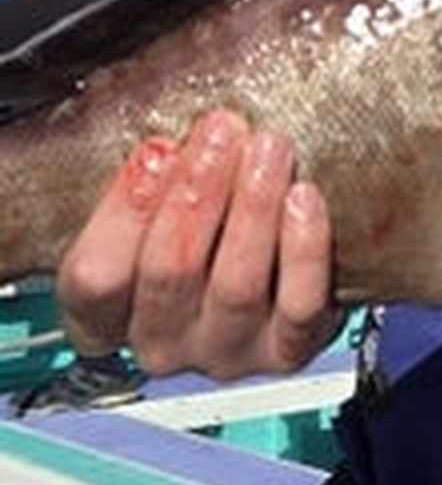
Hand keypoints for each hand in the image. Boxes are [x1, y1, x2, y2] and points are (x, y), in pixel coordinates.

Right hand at [56, 111, 346, 379]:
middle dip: (197, 190)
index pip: (94, 277)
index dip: (123, 212)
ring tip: (269, 151)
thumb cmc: (201, 234)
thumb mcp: (157, 212)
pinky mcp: (287, 352)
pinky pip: (298, 304)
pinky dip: (303, 249)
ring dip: (253, 207)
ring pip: (236, 283)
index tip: (156, 149)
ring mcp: (224, 352)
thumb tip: (162, 142)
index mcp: (106, 317)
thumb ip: (148, 186)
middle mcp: (160, 343)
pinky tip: (304, 198)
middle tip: (222, 132)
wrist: (278, 283)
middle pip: (169, 270)